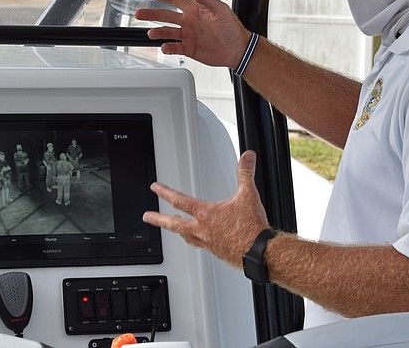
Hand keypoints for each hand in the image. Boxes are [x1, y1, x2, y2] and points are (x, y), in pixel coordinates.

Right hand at [134, 0, 250, 68]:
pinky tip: (164, 47)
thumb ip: (207, 0)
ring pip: (167, 32)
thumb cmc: (232, 28)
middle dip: (151, 14)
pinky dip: (167, 48)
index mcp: (194, 9)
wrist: (237, 49)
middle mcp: (188, 21)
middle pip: (165, 15)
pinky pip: (174, 48)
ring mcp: (187, 35)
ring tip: (150, 33)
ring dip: (157, 32)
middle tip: (138, 13)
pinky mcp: (189, 49)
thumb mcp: (221, 10)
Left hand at [142, 151, 269, 267]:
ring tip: (174, 229)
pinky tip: (201, 240)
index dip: (165, 192)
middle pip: (174, 224)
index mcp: (207, 215)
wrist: (261, 252)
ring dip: (178, 231)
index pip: (180, 201)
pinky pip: (201, 246)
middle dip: (158, 219)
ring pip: (187, 237)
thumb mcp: (248, 195)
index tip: (155, 188)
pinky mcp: (217, 252)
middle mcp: (203, 230)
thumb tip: (247, 157)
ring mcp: (209, 243)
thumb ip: (245, 173)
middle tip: (147, 217)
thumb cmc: (252, 228)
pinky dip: (196, 240)